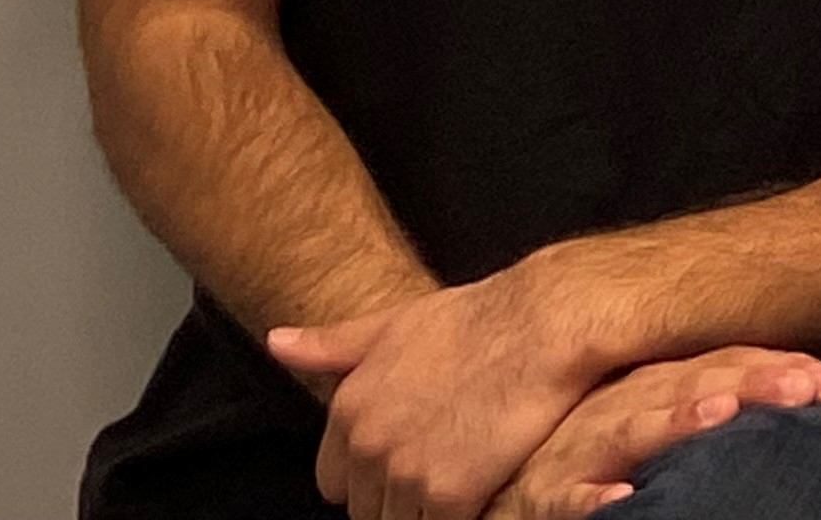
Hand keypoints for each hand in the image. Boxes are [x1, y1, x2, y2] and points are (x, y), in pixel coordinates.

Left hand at [271, 272, 602, 519]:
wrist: (545, 322)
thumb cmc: (478, 319)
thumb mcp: (395, 323)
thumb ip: (333, 344)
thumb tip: (276, 342)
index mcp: (349, 410)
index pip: (333, 484)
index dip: (370, 476)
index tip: (407, 461)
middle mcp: (367, 445)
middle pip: (366, 510)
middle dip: (397, 498)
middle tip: (442, 468)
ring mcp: (406, 473)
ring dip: (426, 512)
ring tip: (463, 479)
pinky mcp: (451, 494)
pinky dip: (463, 517)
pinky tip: (483, 490)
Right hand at [478, 348, 820, 517]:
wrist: (496, 486)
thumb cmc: (588, 453)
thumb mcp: (651, 417)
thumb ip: (709, 400)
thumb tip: (805, 390)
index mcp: (649, 387)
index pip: (723, 366)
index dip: (780, 367)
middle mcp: (616, 407)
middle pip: (690, 384)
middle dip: (750, 380)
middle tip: (808, 385)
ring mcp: (575, 450)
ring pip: (629, 427)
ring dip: (674, 419)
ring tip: (720, 413)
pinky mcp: (537, 497)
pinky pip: (563, 499)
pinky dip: (589, 499)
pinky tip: (619, 502)